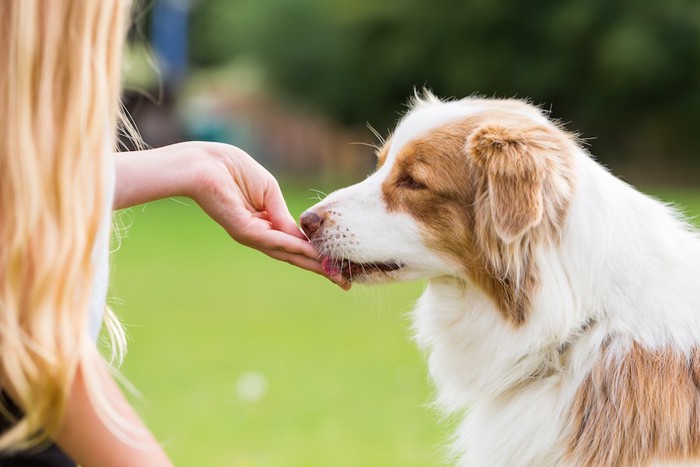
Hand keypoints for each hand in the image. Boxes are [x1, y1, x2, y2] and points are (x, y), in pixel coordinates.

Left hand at [114, 141, 349, 288]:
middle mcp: (259, 234)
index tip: (338, 265)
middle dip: (319, 268)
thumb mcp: (269, 191)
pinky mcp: (244, 231)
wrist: (204, 164)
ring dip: (312, 263)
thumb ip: (283, 214)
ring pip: (287, 253)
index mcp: (265, 224)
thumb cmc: (233, 170)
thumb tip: (301, 235)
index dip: (317, 254)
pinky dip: (294, 247)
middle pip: (293, 256)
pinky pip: (274, 241)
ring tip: (334, 274)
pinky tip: (312, 253)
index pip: (295, 244)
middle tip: (343, 284)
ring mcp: (251, 235)